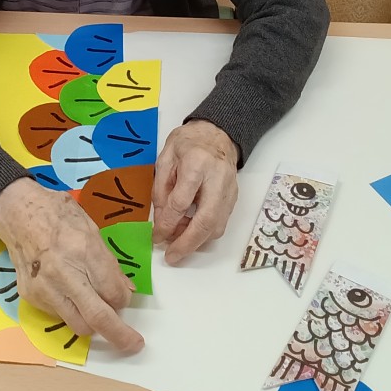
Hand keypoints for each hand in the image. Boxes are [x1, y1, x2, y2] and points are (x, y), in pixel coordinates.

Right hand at [0, 177, 142, 351]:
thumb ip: (109, 264)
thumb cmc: (57, 214)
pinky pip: (60, 315)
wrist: (17, 212)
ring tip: (96, 310)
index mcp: (84, 251)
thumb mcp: (91, 229)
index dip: (124, 300)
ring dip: (93, 324)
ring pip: (78, 324)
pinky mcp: (31, 296)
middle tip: (133, 344)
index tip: (124, 298)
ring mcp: (44, 288)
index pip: (113, 292)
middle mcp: (64, 274)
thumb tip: (125, 291)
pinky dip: (72, 310)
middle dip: (119, 335)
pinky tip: (68, 291)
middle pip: (97, 317)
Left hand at [152, 120, 239, 264]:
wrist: (217, 134)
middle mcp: (217, 179)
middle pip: (206, 221)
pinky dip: (205, 234)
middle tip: (172, 257)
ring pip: (217, 226)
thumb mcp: (165, 157)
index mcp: (196, 164)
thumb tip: (161, 219)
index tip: (156, 236)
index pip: (181, 202)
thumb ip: (161, 188)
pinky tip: (190, 233)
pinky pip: (221, 223)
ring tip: (177, 243)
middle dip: (187, 244)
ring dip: (196, 241)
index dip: (167, 224)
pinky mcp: (234, 198)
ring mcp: (229, 190)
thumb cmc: (188, 143)